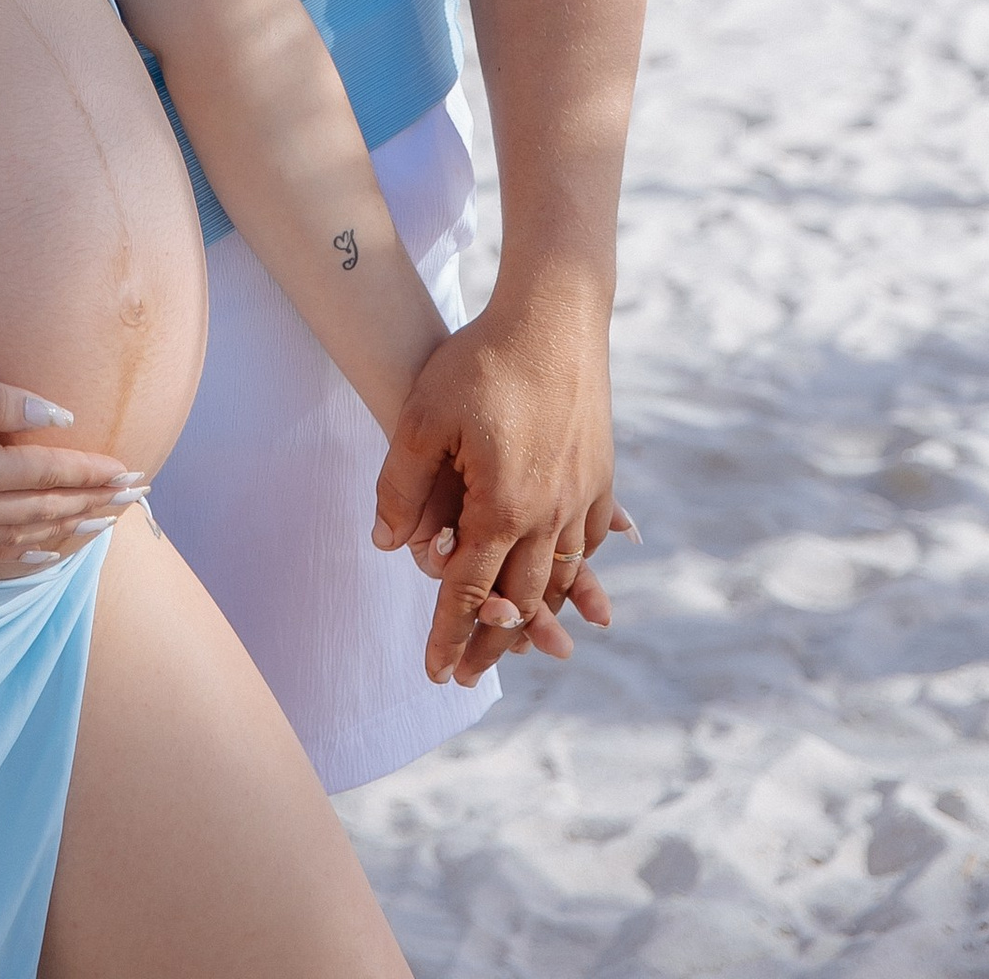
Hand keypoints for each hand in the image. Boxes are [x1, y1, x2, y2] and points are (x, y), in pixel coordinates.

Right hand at [0, 351, 152, 574]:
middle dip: (94, 505)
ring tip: (103, 529)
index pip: (48, 473)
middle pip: (43, 511)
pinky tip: (41, 560)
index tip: (132, 472)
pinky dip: (19, 564)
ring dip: (66, 535)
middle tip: (136, 500)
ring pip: (19, 543)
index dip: (93, 474)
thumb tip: (57, 418)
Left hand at [371, 293, 629, 685]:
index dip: (448, 634)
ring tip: (526, 644)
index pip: (469, 593)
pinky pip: (591, 539)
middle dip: (493, 643)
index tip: (435, 672)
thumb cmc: (481, 359)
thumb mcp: (422, 417)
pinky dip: (579, 569)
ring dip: (540, 615)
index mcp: (502, 508)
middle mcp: (549, 514)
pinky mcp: (602, 472)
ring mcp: (583, 495)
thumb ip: (402, 486)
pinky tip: (569, 578)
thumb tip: (386, 544)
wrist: (554, 312)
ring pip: (561, 576)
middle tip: (468, 676)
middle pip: (520, 600)